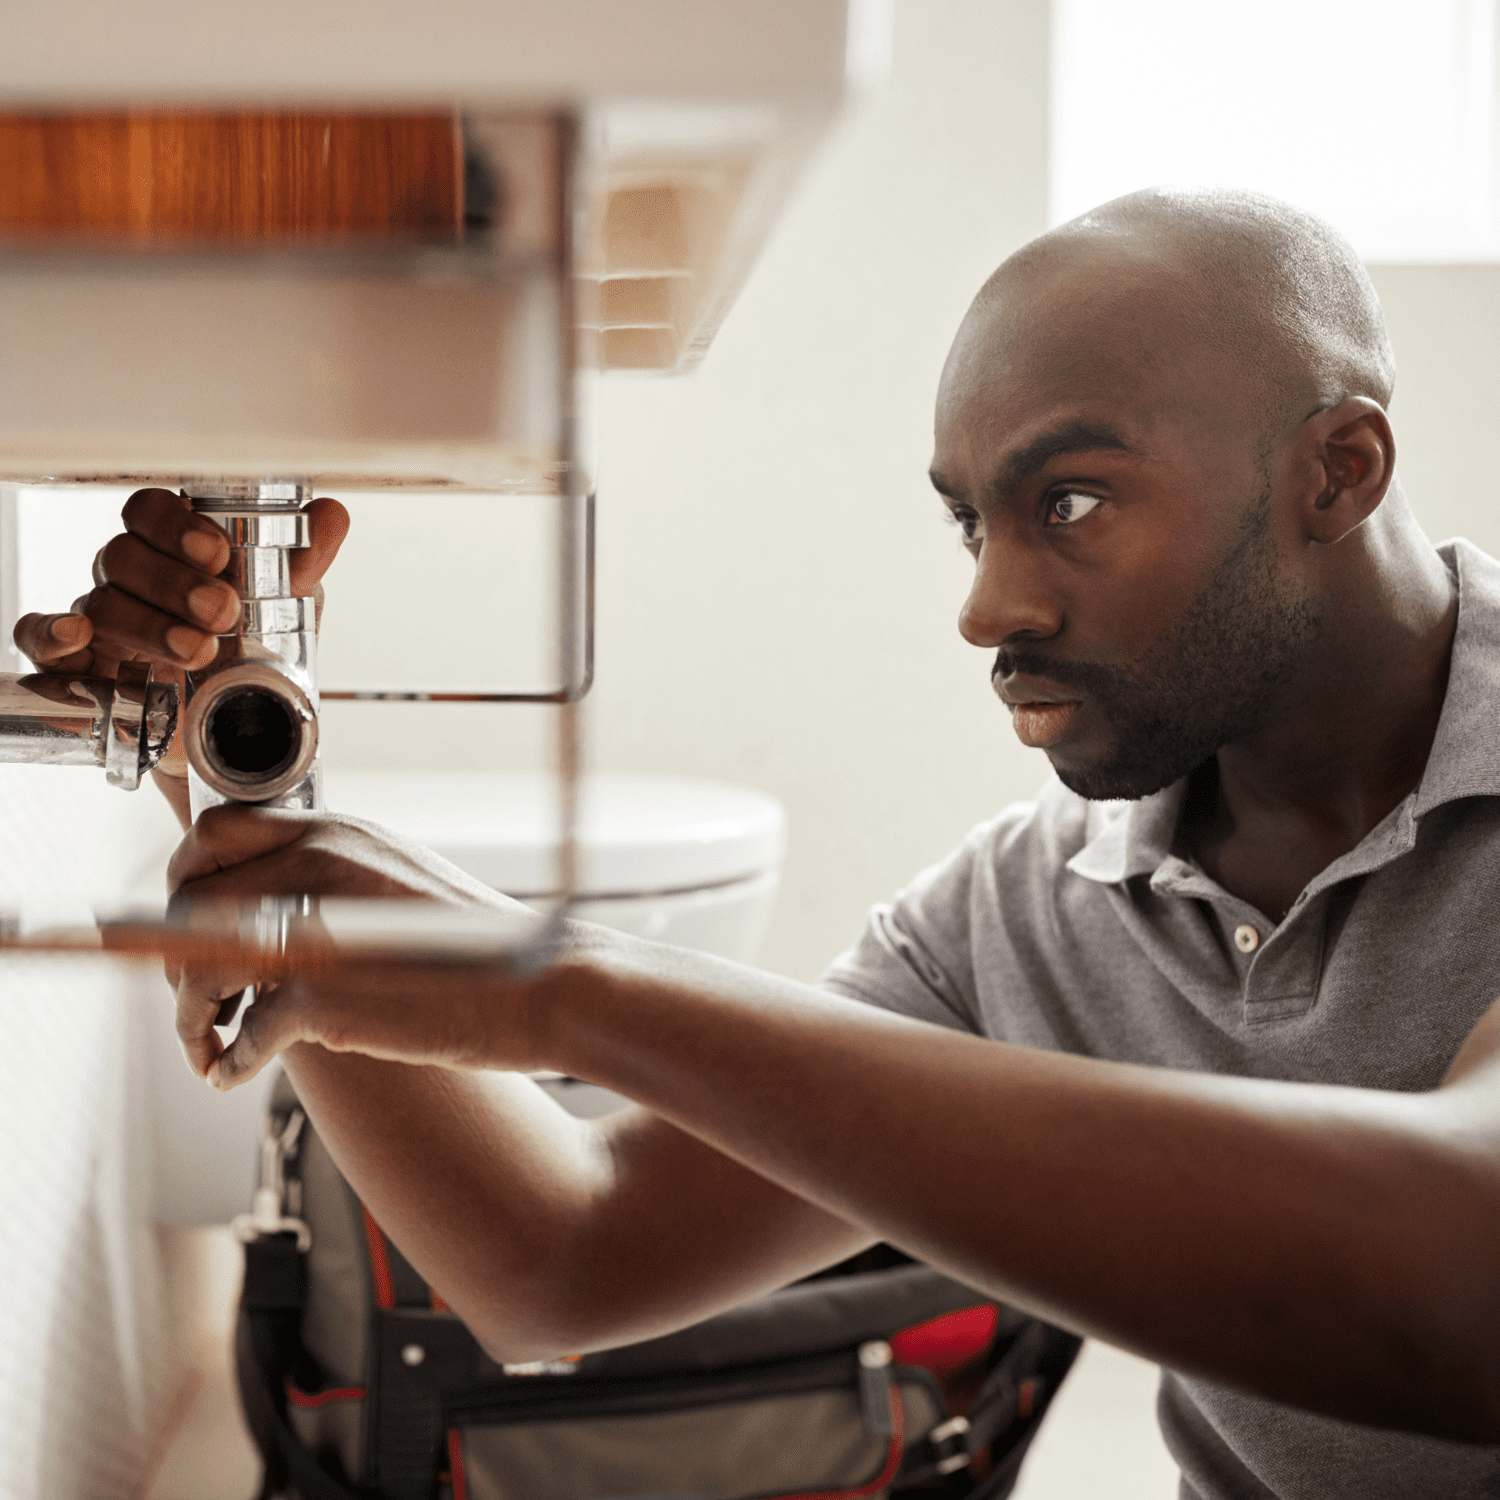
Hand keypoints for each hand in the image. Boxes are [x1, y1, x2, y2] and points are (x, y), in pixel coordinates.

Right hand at [12, 487, 349, 782]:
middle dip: (174, 583)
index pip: (151, 511)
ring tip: (198, 650)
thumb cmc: (247, 652)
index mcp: (174, 552)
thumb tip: (331, 514)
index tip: (217, 553)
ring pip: (100, 601)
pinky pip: (39, 637)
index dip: (176, 526)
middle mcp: (130, 578)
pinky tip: (79, 636)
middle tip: (221, 611)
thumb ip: (301, 563)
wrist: (232, 730)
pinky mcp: (78, 664)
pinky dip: (51, 633)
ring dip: (149, 624)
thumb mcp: (283, 609)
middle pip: (124, 555)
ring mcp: (100, 619)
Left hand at [166, 804, 546, 1084]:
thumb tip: (271, 906)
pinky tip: (232, 1072)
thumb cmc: (483, 948)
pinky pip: (242, 1030)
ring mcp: (318, 926)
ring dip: (188, 1014)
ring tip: (207, 1043)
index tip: (187, 923)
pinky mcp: (324, 993)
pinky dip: (227, 1058)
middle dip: (174, 956)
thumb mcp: (401, 882)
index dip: (185, 881)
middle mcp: (319, 865)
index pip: (214, 834)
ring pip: (198, 965)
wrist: (546, 987)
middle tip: (199, 998)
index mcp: (340, 832)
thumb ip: (336, 879)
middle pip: (190, 900)